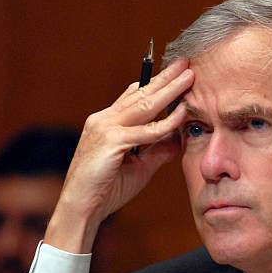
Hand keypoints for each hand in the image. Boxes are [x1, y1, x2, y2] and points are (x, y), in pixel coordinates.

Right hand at [45, 58, 193, 252]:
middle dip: (165, 78)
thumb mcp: (140, 167)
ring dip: (169, 89)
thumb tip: (179, 140)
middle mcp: (103, 120)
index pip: (132, 97)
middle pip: (140, 93)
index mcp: (106, 123)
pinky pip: (145, 131)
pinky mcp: (111, 142)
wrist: (82, 209)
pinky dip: (166, 122)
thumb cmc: (107, 190)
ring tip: (188, 75)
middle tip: (185, 63)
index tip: (174, 74)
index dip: (154, 84)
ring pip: (144, 105)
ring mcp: (105, 129)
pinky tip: (183, 112)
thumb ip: (157, 151)